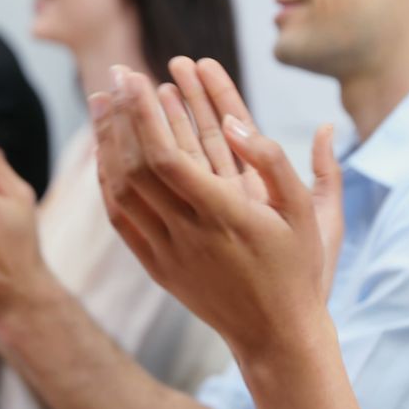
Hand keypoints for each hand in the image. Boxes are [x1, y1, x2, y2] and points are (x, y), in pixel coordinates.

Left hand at [92, 59, 342, 356]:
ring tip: (101, 101)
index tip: (134, 77)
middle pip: (135, 166)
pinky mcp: (156, 266)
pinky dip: (107, 180)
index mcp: (224, 216)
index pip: (167, 157)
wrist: (276, 335)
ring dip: (107, 142)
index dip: (143, 114)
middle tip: (114, 73)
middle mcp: (188, 234)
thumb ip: (276, 163)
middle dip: (120, 114)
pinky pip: (120, 217)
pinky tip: (105, 151)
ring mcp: (167, 253)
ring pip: (120, 190)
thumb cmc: (299, 269)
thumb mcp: (307, 214)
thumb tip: (239, 121)